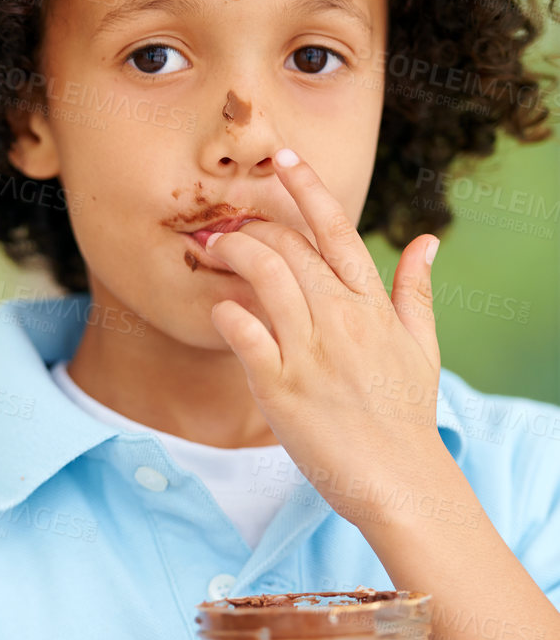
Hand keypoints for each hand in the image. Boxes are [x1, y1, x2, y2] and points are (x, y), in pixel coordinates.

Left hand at [205, 147, 450, 528]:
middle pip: (290, 247)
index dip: (307, 188)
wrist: (399, 480)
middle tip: (227, 226)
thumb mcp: (421, 347)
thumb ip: (415, 291)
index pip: (336, 230)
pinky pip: (242, 333)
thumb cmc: (405, 414)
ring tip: (213, 251)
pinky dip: (224, 312)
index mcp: (373, 305)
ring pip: (265, 277)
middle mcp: (342, 319)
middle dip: (252, 227)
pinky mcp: (279, 386)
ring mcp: (309, 351)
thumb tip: (426, 242)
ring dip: (233, 253)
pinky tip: (217, 307)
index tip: (282, 158)